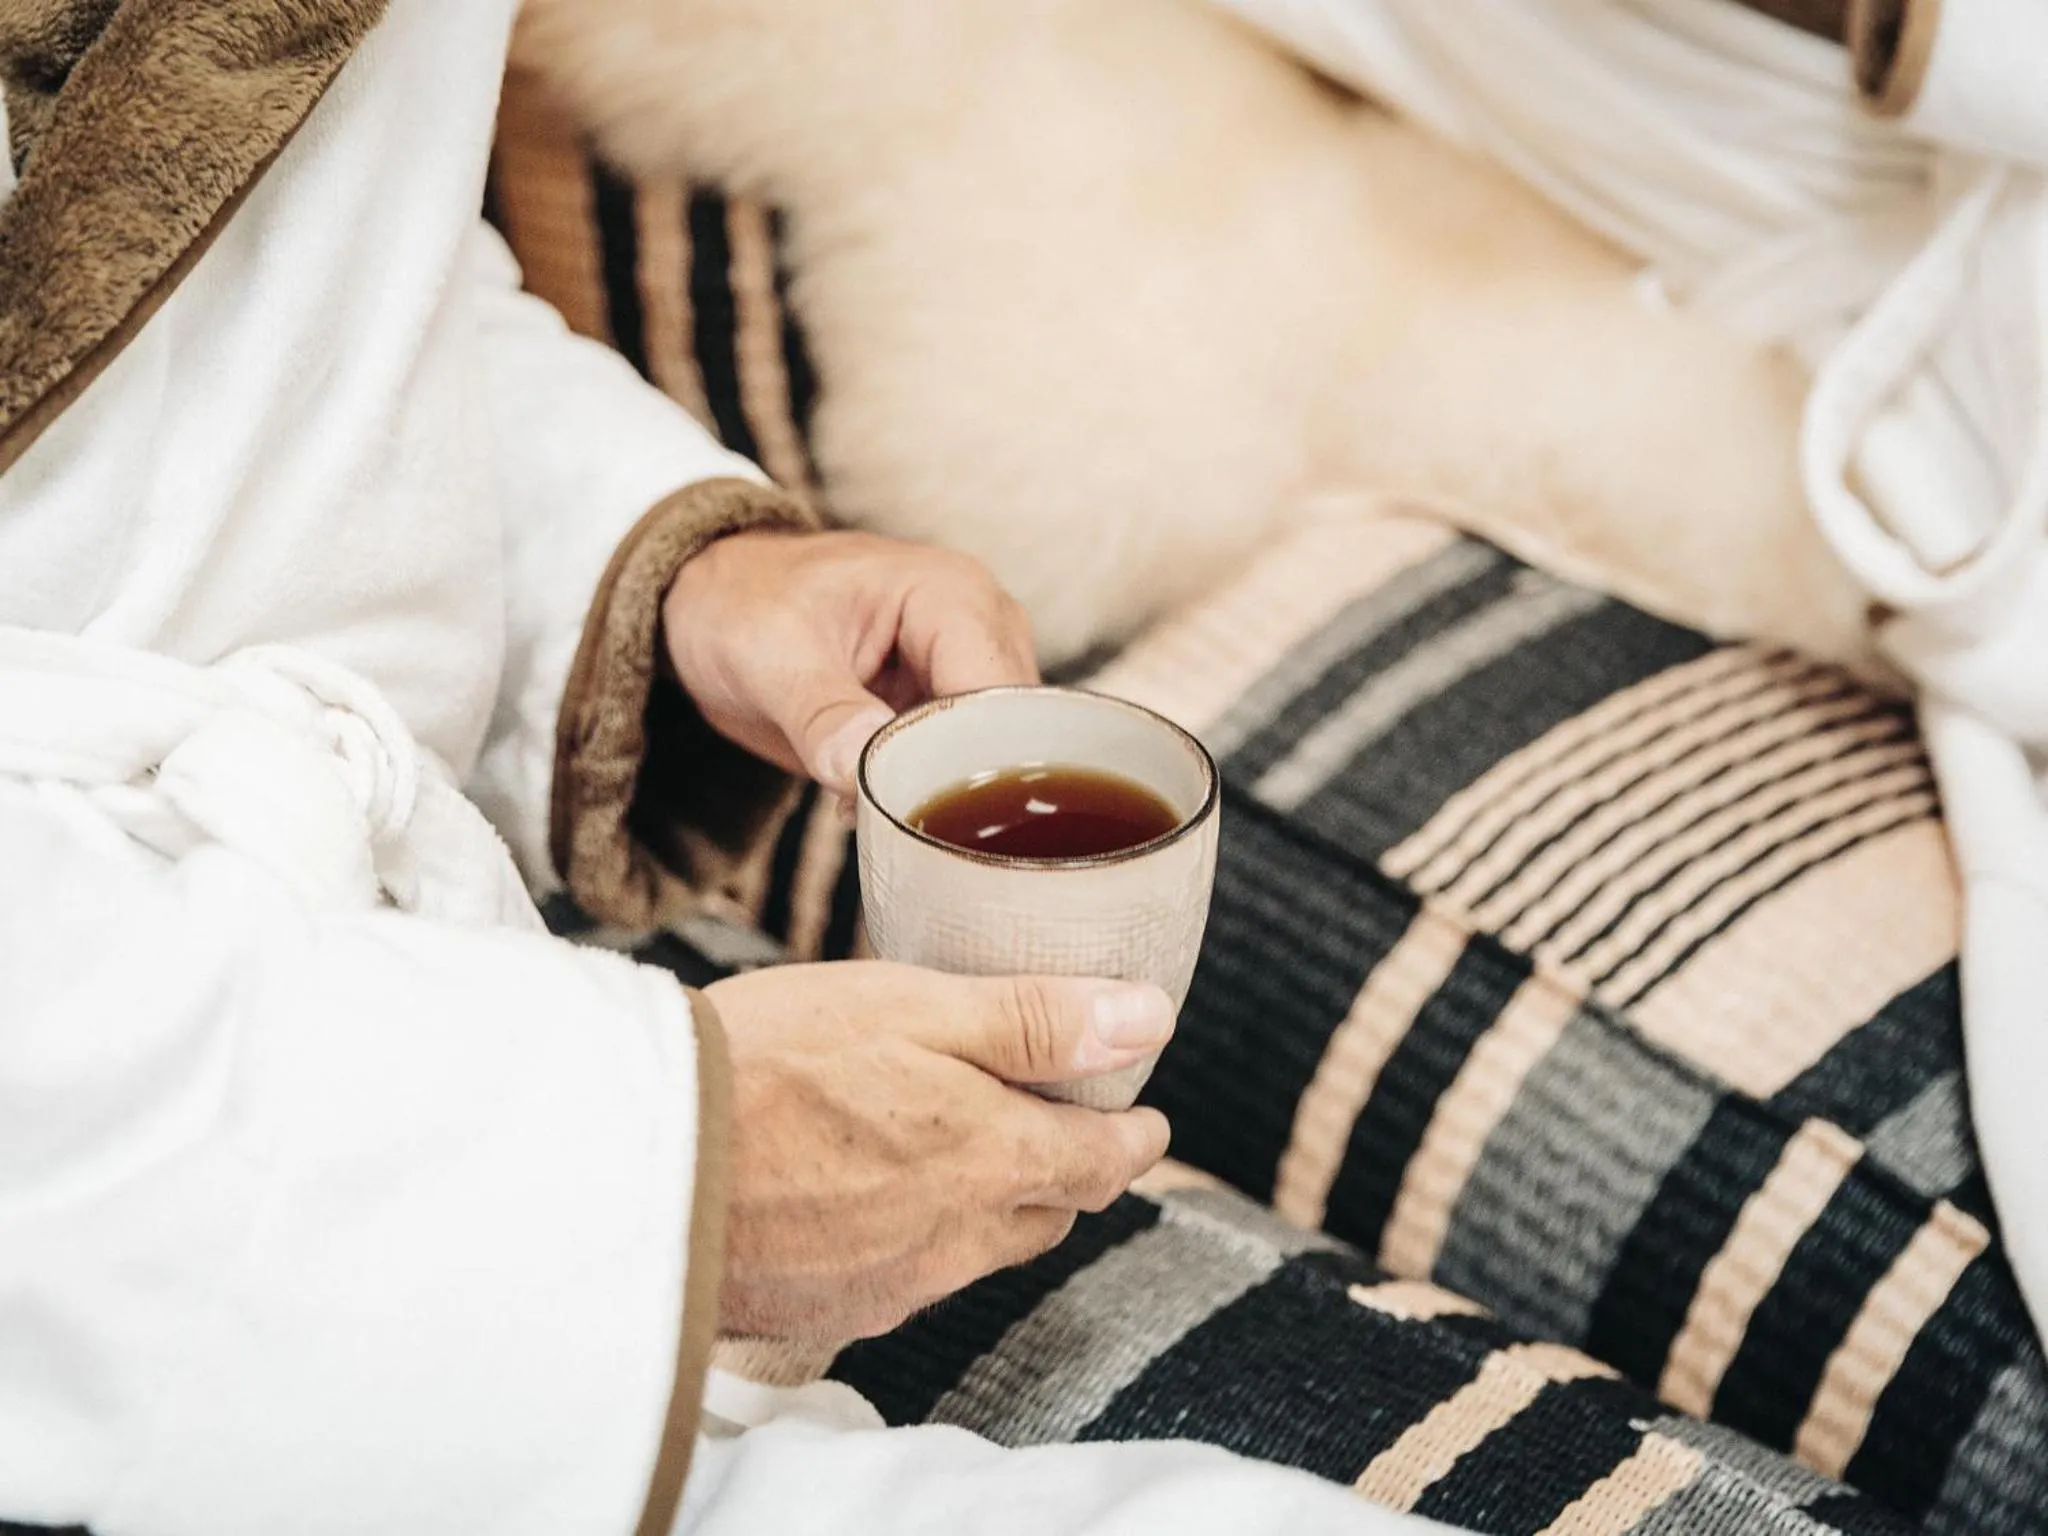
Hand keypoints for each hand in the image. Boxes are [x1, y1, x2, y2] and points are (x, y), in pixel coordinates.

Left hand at [664, 529, 1038, 795]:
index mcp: (951, 595)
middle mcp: (982, 629)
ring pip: (994, 756)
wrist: (715, 603)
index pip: (995, 695)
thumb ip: (820, 713)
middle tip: (901, 822)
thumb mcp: (768, 654)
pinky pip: (963, 763)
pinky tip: (878, 804)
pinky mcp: (948, 708)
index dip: (967, 758)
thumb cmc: (742, 602)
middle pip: (1011, 732)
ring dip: (943, 792)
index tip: (919, 808)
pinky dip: (926, 791)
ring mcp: (969, 671)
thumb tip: (860, 767)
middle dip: (961, 784)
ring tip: (883, 810)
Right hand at [705, 962, 1174, 1341]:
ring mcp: (892, 1285)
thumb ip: (1034, 1019)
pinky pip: (906, 1277)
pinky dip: (915, 1237)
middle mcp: (957, 1240)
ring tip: (966, 1155)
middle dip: (1067, 1171)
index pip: (1104, 1162)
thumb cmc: (770, 1064)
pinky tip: (871, 1198)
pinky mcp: (829, 1310)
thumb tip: (1147, 1018)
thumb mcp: (912, 1007)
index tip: (1142, 1119)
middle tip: (1060, 1125)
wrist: (636, 1166)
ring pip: (979, 1250)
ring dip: (993, 1207)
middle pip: (1048, 1212)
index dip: (1132, 1136)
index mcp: (993, 1160)